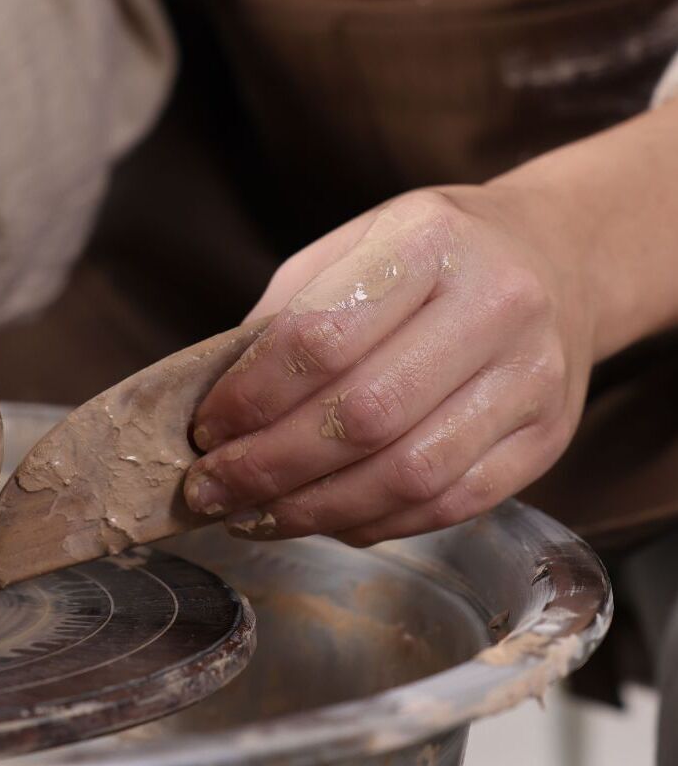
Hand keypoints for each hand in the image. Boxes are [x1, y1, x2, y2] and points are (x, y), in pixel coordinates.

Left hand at [184, 185, 595, 544]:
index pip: (321, 337)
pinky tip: (324, 519)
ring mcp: (531, 378)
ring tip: (254, 514)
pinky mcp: (547, 438)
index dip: (251, 396)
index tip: (205, 429)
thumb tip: (220, 408)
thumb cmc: (432, 254)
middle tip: (211, 488)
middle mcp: (494, 306)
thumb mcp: (352, 246)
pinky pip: (450, 504)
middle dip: (269, 466)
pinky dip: (374, 524)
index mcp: (428, 241)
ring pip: (408, 475)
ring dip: (315, 509)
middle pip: (362, 417)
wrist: (559, 258)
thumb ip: (286, 317)